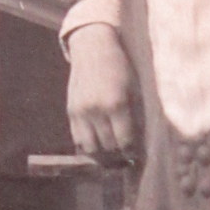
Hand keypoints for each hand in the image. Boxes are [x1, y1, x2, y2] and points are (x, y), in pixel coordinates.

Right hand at [67, 23, 136, 160]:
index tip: (137, 158)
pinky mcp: (71, 111)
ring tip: (112, 155)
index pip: (124, 141)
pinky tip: (99, 146)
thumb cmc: (121, 68)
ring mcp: (81, 111)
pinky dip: (89, 147)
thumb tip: (139, 145)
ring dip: (102, 155)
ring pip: (91, 148)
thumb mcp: (134, 90)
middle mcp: (96, 110)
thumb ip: (135, 117)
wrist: (93, 49)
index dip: (132, 154)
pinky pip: (78, 139)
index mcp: (117, 103)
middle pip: (108, 147)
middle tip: (127, 160)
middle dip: (119, 156)